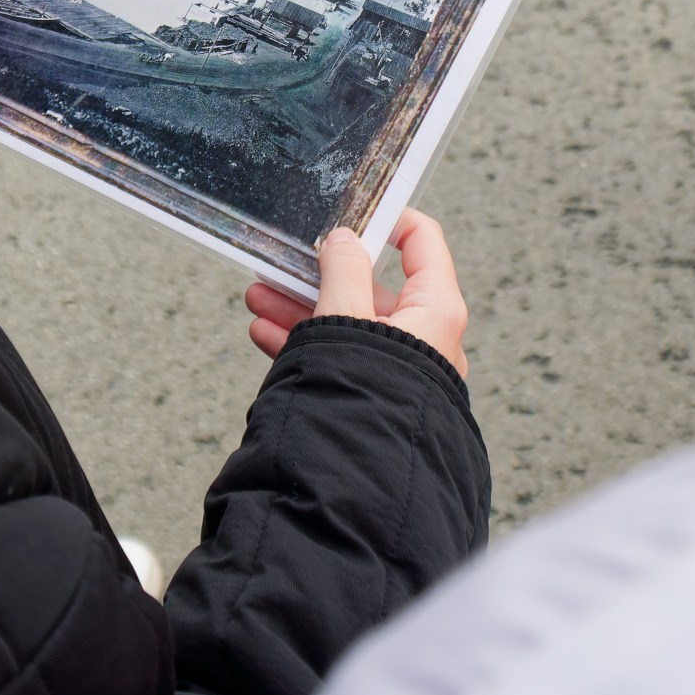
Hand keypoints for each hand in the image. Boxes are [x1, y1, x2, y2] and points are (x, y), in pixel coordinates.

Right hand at [244, 209, 468, 376]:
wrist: (360, 483)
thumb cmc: (366, 397)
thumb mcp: (346, 318)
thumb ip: (342, 271)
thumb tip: (342, 240)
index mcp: (436, 310)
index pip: (422, 242)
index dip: (388, 219)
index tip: (351, 210)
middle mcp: (426, 338)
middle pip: (371, 287)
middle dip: (319, 274)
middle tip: (283, 263)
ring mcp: (400, 368)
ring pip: (349, 323)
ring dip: (301, 307)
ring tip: (259, 298)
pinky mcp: (376, 394)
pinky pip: (341, 355)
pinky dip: (305, 340)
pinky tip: (266, 333)